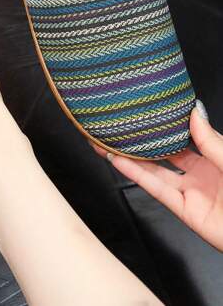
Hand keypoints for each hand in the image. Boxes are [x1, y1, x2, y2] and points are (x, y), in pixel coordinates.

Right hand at [94, 101, 222, 250]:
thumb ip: (211, 140)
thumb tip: (194, 113)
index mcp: (216, 158)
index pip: (186, 137)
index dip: (167, 125)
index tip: (150, 109)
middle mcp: (200, 174)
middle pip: (165, 153)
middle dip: (143, 140)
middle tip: (123, 126)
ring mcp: (191, 192)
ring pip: (155, 170)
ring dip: (130, 157)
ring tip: (108, 141)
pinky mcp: (184, 211)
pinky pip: (156, 189)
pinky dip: (135, 174)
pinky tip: (118, 161)